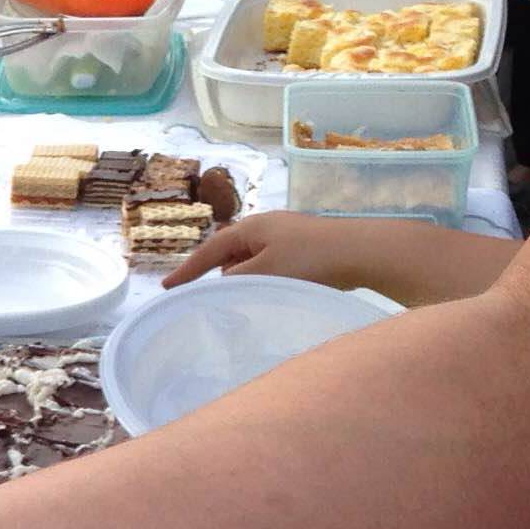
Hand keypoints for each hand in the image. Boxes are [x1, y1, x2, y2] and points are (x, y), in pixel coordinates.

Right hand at [162, 210, 383, 290]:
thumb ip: (238, 279)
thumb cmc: (312, 260)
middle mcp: (266, 226)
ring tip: (233, 302)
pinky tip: (266, 294)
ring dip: (239, 278)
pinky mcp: (304, 249)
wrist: (362, 252)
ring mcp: (286, 236)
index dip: (187, 270)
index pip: (210, 250)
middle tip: (197, 297)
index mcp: (251, 227)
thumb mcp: (266, 272)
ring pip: (250, 260)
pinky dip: (259, 279)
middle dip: (213, 272)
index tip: (166, 288)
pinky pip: (269, 265)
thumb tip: (225, 282)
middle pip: (229, 252)